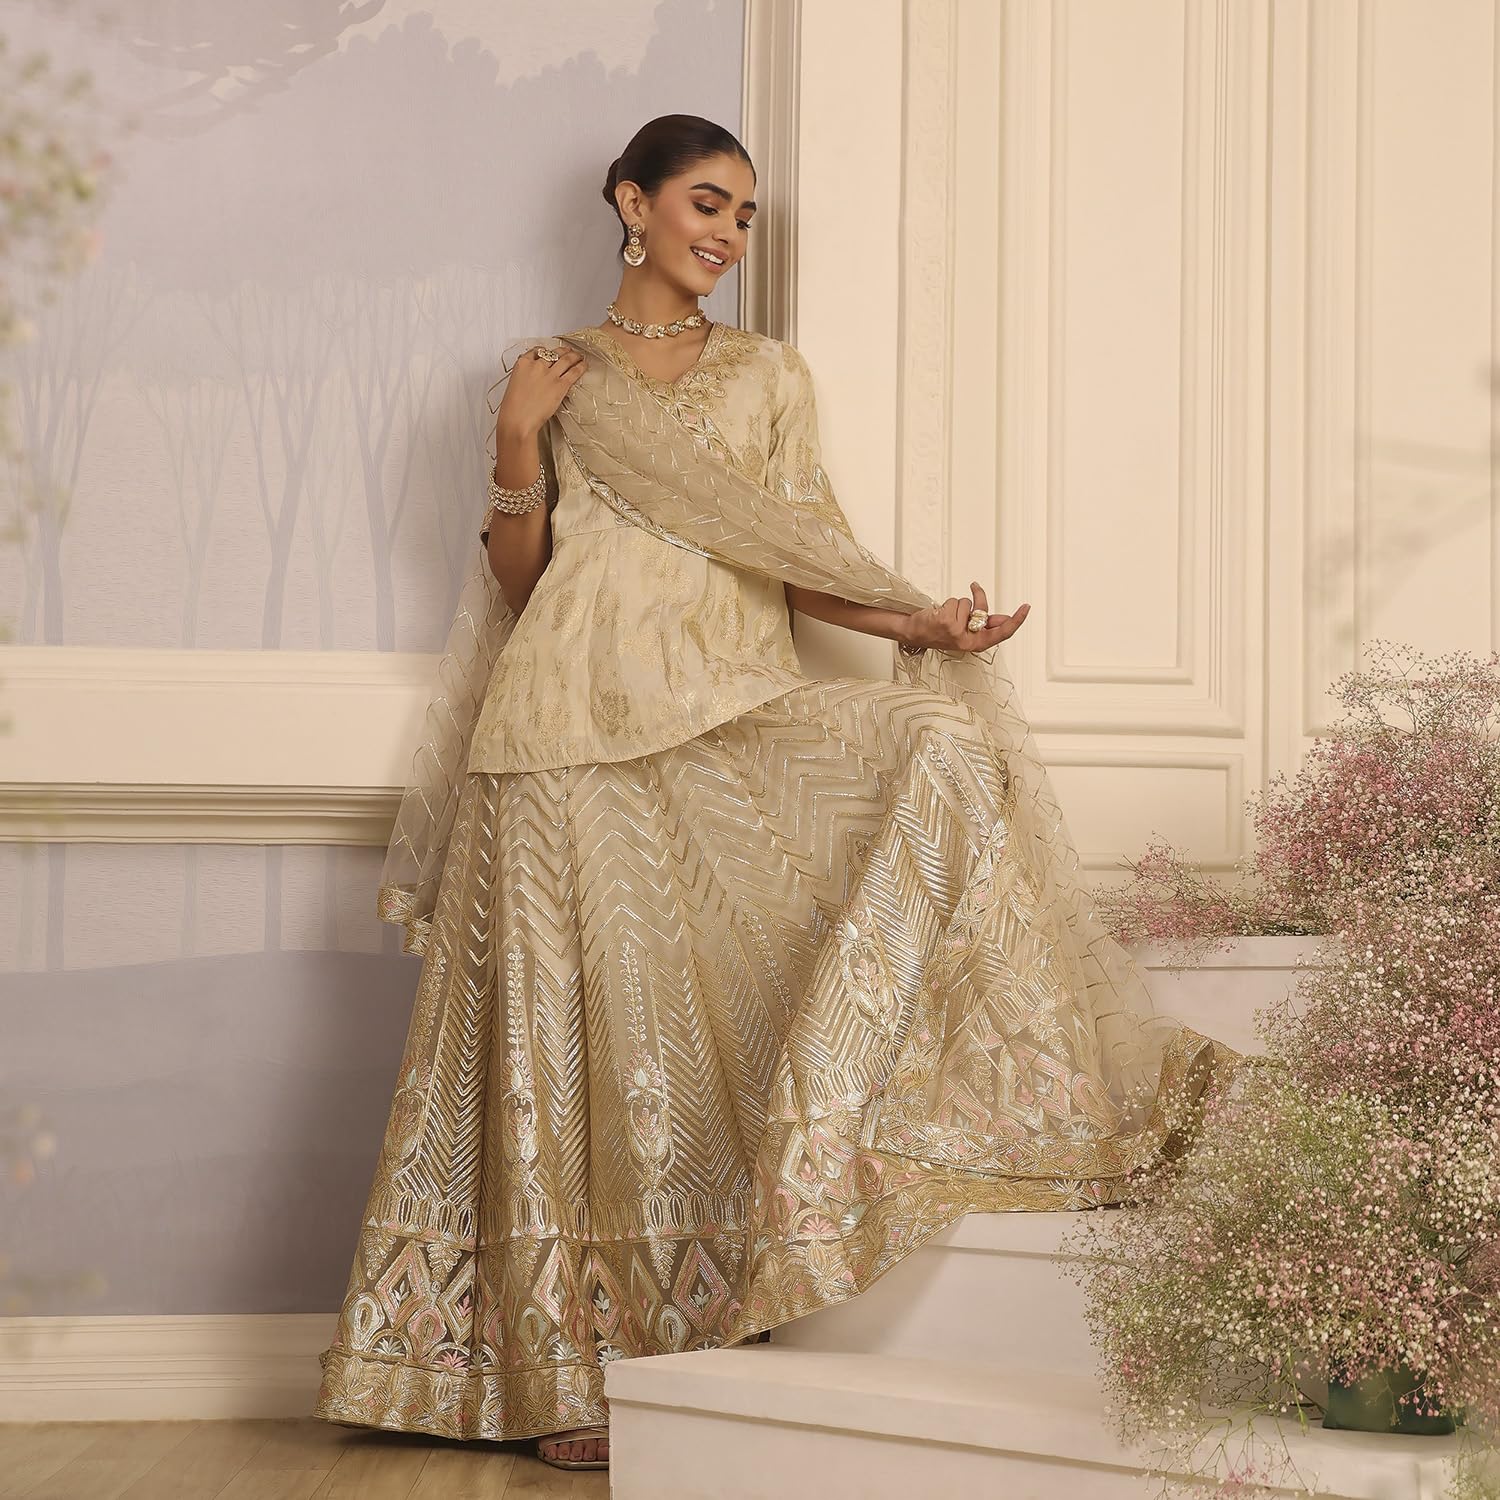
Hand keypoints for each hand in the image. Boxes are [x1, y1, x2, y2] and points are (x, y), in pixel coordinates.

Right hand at [495, 342, 586, 441]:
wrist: (519, 420)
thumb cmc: (514, 408)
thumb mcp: (514, 385)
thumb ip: (525, 377)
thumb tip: (532, 378)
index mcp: (523, 364)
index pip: (536, 351)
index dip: (545, 351)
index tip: (549, 352)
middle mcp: (537, 365)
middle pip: (553, 353)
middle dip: (563, 351)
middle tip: (568, 351)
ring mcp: (550, 374)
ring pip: (566, 359)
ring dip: (574, 356)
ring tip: (579, 356)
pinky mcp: (560, 385)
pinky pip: (574, 372)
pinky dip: (581, 367)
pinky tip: (584, 365)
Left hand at [901, 581, 1029, 652]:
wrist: (914, 634)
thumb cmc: (939, 632)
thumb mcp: (965, 632)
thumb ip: (984, 626)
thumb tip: (1004, 619)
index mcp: (976, 644)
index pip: (1002, 633)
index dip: (1016, 620)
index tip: (1026, 607)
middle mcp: (968, 641)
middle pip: (984, 614)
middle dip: (980, 597)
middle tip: (975, 586)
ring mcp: (957, 631)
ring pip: (966, 604)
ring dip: (956, 605)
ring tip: (944, 614)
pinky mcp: (947, 622)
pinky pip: (954, 602)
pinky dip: (947, 604)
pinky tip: (938, 614)